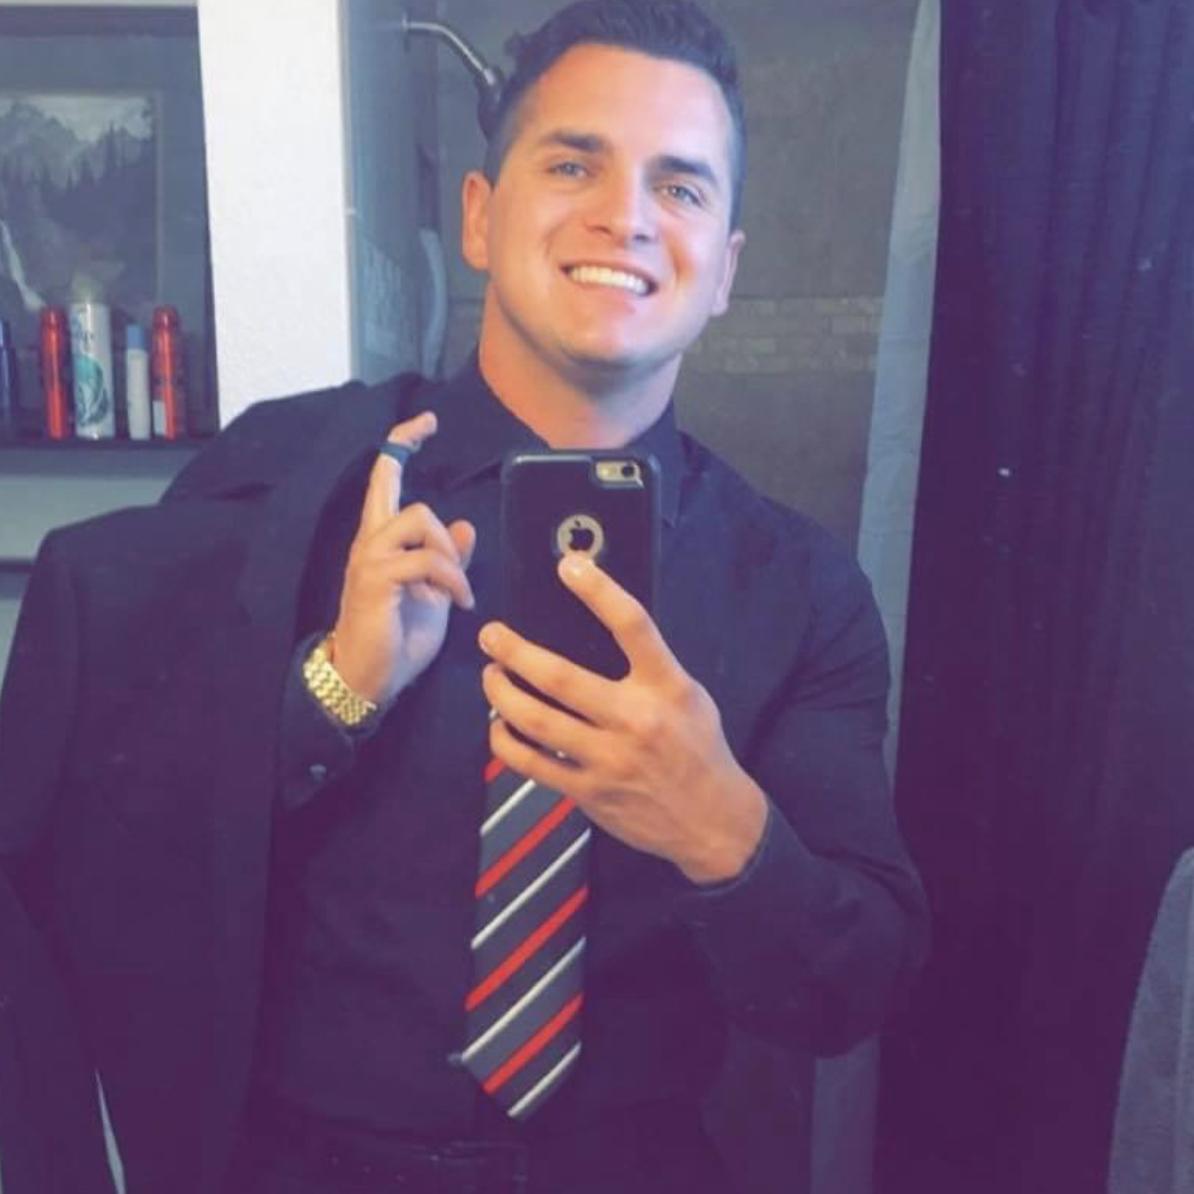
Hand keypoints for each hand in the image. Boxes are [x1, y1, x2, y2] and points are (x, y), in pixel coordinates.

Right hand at [330, 411, 475, 705]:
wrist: (370, 678)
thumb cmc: (397, 638)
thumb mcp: (435, 594)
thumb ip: (449, 560)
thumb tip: (467, 526)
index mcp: (381, 540)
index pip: (386, 477)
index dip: (402, 443)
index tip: (426, 422)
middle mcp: (369, 541)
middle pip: (408, 499)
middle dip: (445, 535)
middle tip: (457, 578)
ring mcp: (370, 558)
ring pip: (419, 520)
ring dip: (448, 557)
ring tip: (457, 594)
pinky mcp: (377, 578)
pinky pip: (426, 559)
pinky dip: (452, 579)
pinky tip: (459, 602)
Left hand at [479, 555, 767, 884]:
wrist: (713, 823)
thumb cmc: (698, 748)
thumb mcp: (689, 695)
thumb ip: (650, 667)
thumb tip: (597, 627)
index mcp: (668, 687)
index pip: (633, 626)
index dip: (599, 591)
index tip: (568, 565)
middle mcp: (636, 720)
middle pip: (561, 678)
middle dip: (515, 651)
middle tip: (491, 635)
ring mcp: (609, 759)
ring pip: (537, 722)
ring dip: (502, 694)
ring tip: (491, 676)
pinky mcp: (589, 792)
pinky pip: (532, 764)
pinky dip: (506, 742)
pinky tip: (499, 726)